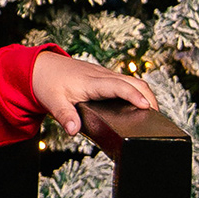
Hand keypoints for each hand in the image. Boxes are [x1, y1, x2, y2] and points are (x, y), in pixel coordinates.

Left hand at [31, 51, 156, 136]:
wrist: (40, 67)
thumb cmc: (47, 83)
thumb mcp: (52, 102)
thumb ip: (65, 117)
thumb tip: (73, 130)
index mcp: (91, 82)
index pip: (119, 87)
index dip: (134, 96)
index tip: (146, 107)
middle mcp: (101, 76)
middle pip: (134, 82)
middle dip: (149, 98)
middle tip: (158, 119)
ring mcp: (104, 75)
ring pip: (133, 81)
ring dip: (146, 95)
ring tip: (153, 116)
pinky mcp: (105, 77)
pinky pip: (127, 82)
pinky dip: (138, 92)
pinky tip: (140, 106)